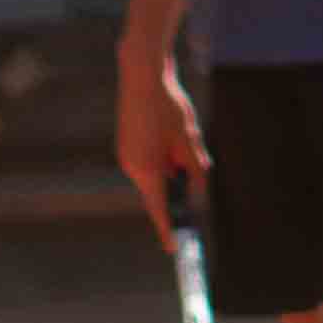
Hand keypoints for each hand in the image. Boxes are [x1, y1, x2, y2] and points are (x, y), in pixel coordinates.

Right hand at [117, 47, 205, 226]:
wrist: (142, 74)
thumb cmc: (168, 106)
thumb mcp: (190, 139)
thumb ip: (195, 169)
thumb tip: (197, 189)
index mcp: (148, 169)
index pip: (160, 208)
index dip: (167, 229)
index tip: (172, 248)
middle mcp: (132, 167)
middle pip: (160, 190)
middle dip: (178, 182)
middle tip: (188, 150)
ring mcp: (126, 157)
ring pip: (156, 175)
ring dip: (171, 167)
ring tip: (177, 133)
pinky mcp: (126, 147)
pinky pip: (148, 163)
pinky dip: (162, 158)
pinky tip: (167, 133)